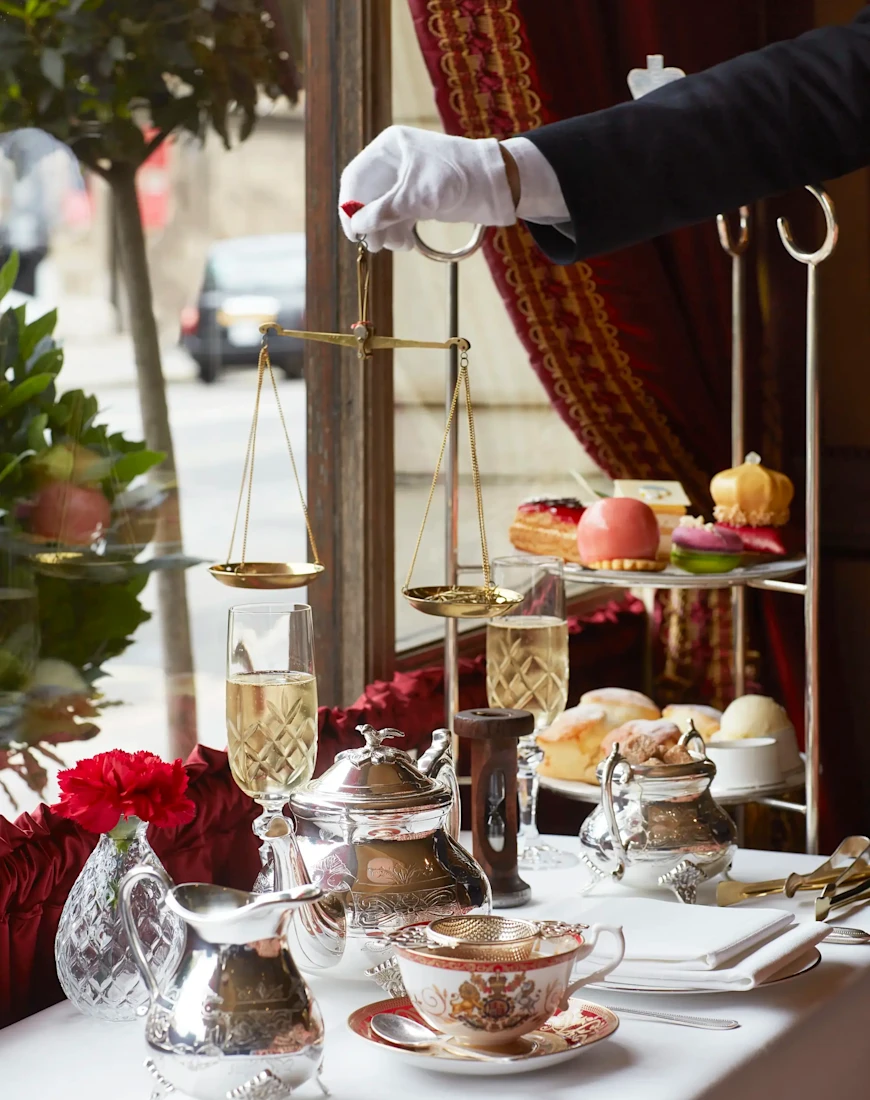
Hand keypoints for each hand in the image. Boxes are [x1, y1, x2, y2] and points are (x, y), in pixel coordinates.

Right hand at [338, 125, 516, 250]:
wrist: (494, 184)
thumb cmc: (457, 178)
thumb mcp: (417, 196)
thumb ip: (385, 212)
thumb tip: (358, 227)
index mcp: (389, 148)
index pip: (356, 177)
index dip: (350, 205)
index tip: (353, 232)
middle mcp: (394, 162)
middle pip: (367, 196)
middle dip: (370, 222)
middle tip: (375, 245)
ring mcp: (406, 180)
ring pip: (382, 210)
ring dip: (385, 231)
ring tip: (399, 246)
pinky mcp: (418, 196)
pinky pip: (397, 216)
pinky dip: (398, 231)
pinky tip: (405, 244)